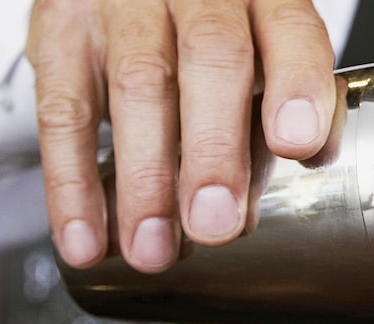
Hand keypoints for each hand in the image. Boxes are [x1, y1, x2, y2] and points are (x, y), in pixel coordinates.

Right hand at [26, 0, 335, 272]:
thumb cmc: (218, 34)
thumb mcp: (264, 56)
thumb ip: (285, 106)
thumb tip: (311, 161)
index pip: (290, 29)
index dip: (296, 84)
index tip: (296, 144)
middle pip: (210, 57)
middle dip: (213, 150)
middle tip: (215, 223)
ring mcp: (125, 5)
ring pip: (137, 86)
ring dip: (144, 181)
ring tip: (154, 249)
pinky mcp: (63, 30)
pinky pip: (64, 110)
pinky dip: (72, 183)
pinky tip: (88, 238)